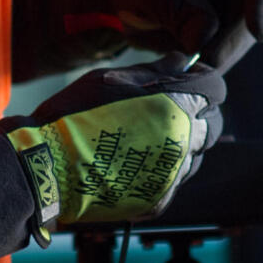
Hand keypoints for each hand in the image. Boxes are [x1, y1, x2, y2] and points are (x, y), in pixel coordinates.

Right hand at [0, 53, 224, 244]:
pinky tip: (136, 161)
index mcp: (175, 107)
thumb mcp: (114, 79)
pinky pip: (174, 182)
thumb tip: (182, 62)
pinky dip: (164, 170)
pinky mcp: (158, 201)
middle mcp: (181, 144)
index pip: (215, 89)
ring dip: (184, 144)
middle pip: (213, 125)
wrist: (47, 167)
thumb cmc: (76, 114)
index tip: (188, 79)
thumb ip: (156, 70)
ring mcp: (171, 177)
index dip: (202, 80)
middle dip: (200, 113)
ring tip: (149, 137)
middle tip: (171, 108)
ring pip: (196, 156)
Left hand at [102, 0, 262, 72]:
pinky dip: (202, 69)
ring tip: (179, 62)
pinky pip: (218, 61)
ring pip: (235, 47)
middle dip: (228, 45)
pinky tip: (180, 68)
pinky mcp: (218, 43)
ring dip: (212, 60)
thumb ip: (182, 12)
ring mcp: (230, 18)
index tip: (257, 32)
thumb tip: (203, 42)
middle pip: (251, 20)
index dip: (262, 3)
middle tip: (203, 61)